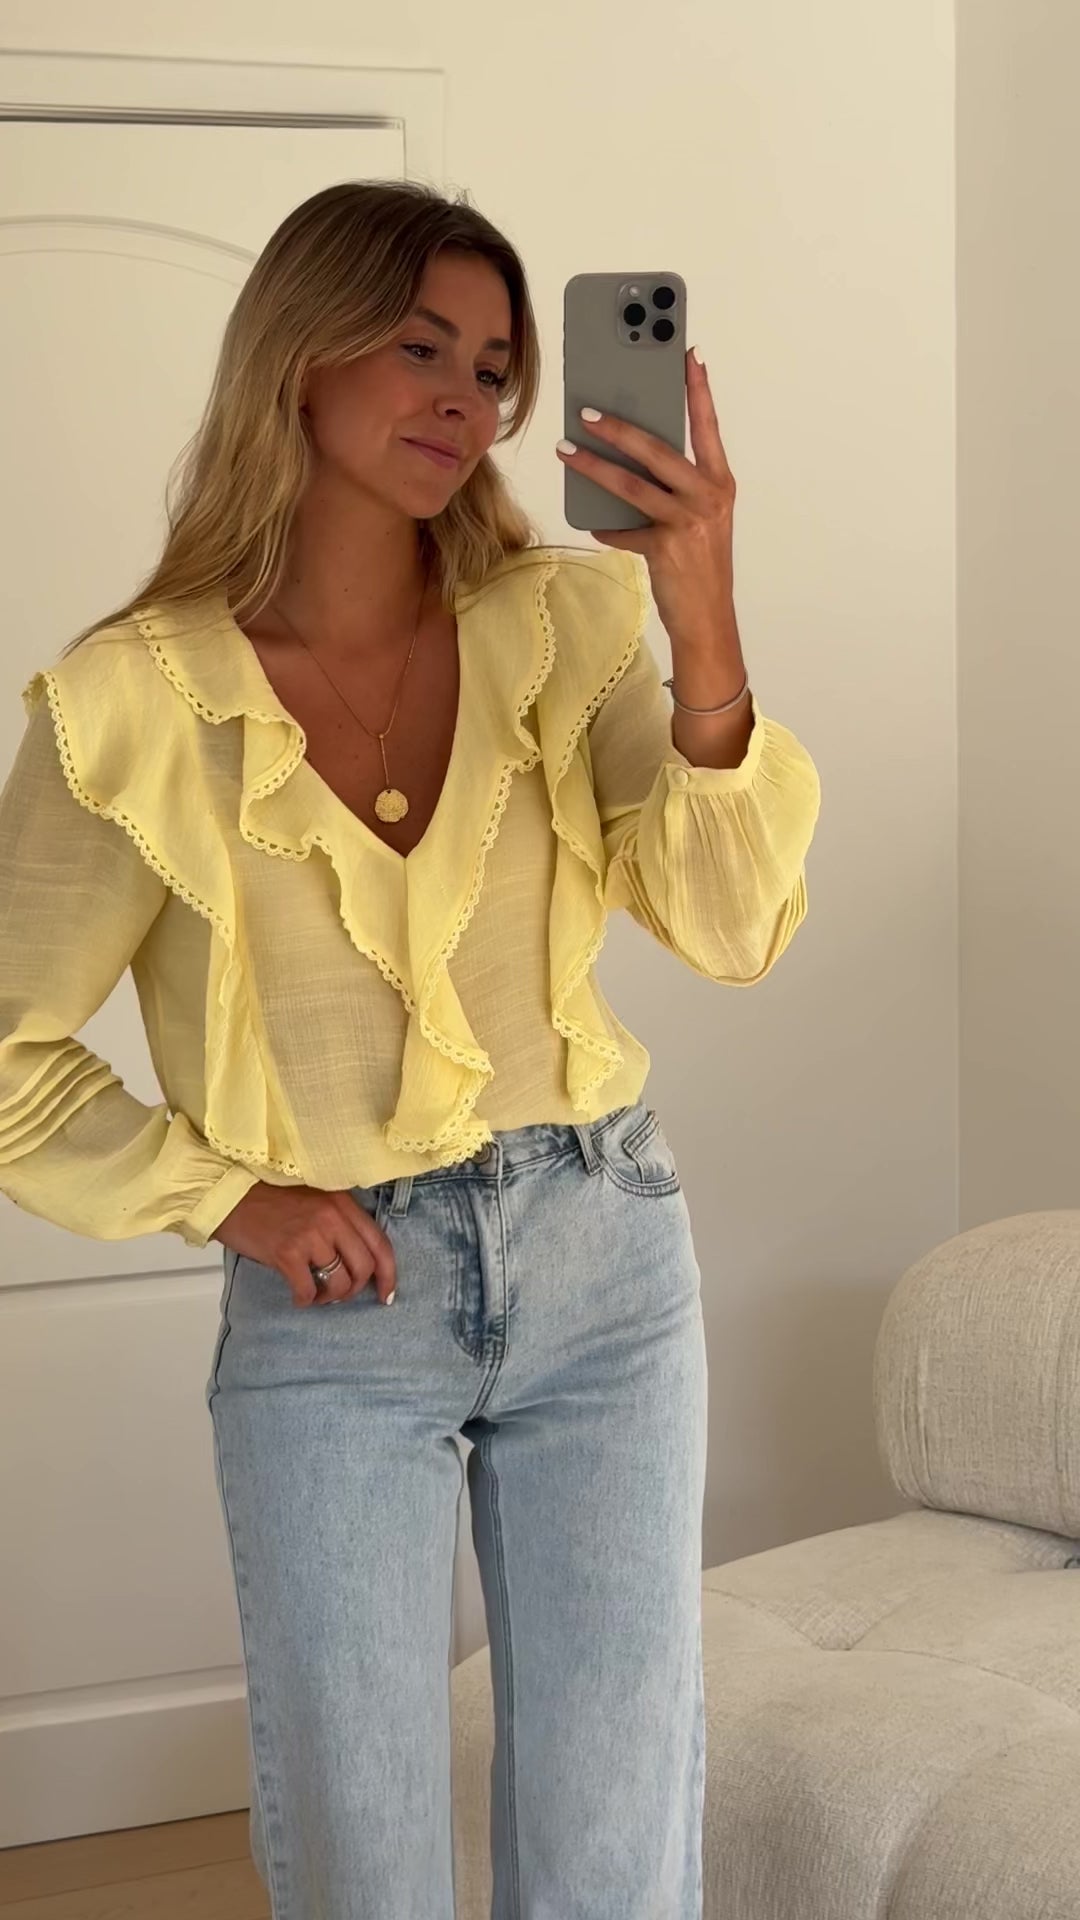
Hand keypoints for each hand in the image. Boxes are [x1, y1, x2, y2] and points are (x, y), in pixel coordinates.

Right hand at [213, 1182, 396, 1310]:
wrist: (232, 1198)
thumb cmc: (272, 1201)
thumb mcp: (317, 1201)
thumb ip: (341, 1222)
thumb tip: (361, 1262)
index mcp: (343, 1202)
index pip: (380, 1243)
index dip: (388, 1274)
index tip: (386, 1294)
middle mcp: (332, 1217)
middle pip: (364, 1267)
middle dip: (355, 1289)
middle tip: (338, 1293)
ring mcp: (310, 1235)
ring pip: (339, 1282)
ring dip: (330, 1297)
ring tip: (316, 1293)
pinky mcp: (287, 1252)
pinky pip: (307, 1290)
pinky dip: (305, 1299)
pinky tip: (298, 1295)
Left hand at [556, 347, 739, 667]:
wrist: (708, 619)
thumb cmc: (700, 564)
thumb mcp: (698, 519)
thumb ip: (675, 488)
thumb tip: (630, 460)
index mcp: (719, 481)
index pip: (707, 426)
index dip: (698, 389)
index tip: (687, 354)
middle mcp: (708, 495)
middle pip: (657, 450)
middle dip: (619, 426)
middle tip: (587, 410)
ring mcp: (688, 521)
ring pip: (631, 484)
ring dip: (593, 466)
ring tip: (566, 450)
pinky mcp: (665, 548)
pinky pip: (624, 530)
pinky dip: (606, 527)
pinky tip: (592, 523)